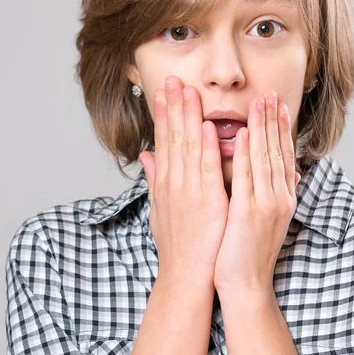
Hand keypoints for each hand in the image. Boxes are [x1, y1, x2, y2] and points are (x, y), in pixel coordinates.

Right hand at [139, 75, 228, 288]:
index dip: (163, 113)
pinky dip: (207, 147)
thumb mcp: (159, 208)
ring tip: (188, 90)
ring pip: (188, 146)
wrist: (185, 275)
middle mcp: (173, 182)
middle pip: (172, 137)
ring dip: (188, 117)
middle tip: (174, 79)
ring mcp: (189, 191)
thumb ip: (154, 178)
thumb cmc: (176, 243)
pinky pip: (207, 169)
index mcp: (165, 182)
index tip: (164, 91)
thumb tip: (145, 155)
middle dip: (173, 106)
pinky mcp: (207, 202)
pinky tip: (206, 127)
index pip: (163, 140)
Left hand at [213, 91, 301, 294]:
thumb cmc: (249, 252)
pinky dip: (248, 153)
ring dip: (264, 127)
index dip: (280, 129)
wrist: (246, 284)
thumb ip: (270, 193)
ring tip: (260, 101)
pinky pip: (249, 177)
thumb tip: (281, 174)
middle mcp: (280, 197)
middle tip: (270, 92)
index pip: (283, 155)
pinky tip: (246, 133)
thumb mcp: (265, 219)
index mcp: (282, 197)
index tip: (277, 105)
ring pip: (267, 158)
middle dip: (274, 119)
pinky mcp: (251, 213)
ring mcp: (268, 204)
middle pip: (278, 151)